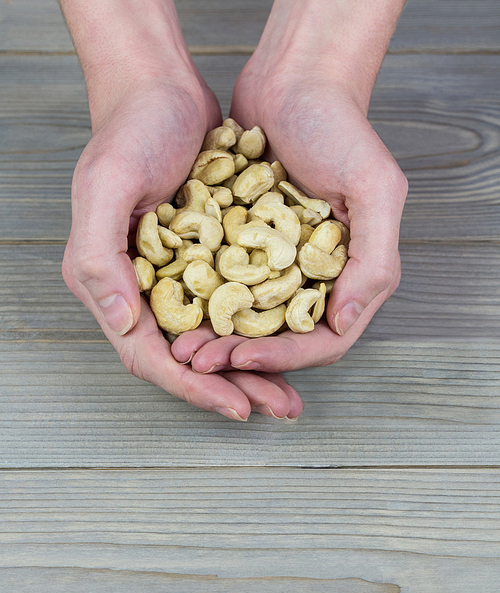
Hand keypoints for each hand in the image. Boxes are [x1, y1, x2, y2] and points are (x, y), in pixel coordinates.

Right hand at [62, 77, 301, 419]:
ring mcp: (176, 277)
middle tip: (279, 409)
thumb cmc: (130, 132)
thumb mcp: (106, 187)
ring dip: (253, 368)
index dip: (194, 387)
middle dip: (233, 389)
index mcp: (112, 283)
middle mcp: (141, 290)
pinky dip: (260, 329)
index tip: (238, 406)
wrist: (161, 90)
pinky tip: (290, 341)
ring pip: (216, 340)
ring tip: (290, 393)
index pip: (152, 357)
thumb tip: (126, 325)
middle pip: (189, 360)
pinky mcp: (206, 260)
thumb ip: (102, 259)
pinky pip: (234, 308)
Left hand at [173, 41, 406, 375]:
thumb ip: (373, 261)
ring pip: (245, 322)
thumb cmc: (340, 128)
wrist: (294, 80)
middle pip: (279, 340)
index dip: (282, 358)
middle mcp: (315, 280)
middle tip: (198, 361)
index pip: (321, 342)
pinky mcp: (245, 247)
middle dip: (240, 357)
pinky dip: (201, 304)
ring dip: (215, 339)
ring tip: (180, 345)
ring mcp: (278, 266)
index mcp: (352, 276)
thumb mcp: (374, 189)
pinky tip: (173, 308)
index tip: (240, 359)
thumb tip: (345, 323)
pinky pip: (222, 288)